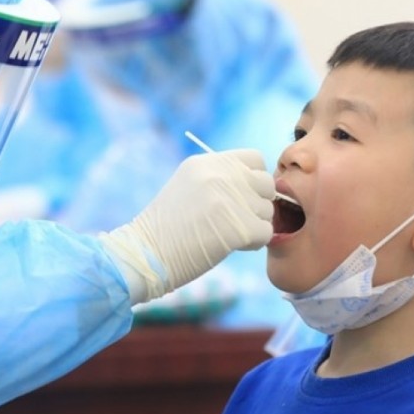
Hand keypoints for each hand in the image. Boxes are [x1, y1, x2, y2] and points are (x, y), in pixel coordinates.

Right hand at [99, 150, 273, 302]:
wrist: (146, 254)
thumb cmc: (167, 227)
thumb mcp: (188, 186)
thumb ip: (220, 178)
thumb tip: (257, 186)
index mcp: (206, 162)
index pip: (255, 158)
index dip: (253, 179)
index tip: (240, 197)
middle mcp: (220, 174)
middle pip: (266, 184)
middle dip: (256, 204)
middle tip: (235, 220)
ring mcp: (230, 199)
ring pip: (268, 211)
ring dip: (253, 225)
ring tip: (225, 234)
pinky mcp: (239, 227)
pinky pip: (266, 233)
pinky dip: (253, 243)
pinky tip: (230, 246)